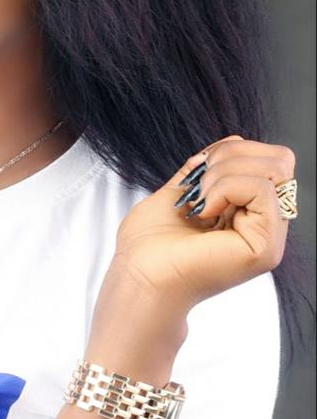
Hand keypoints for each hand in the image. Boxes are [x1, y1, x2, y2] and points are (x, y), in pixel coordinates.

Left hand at [109, 135, 294, 312]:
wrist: (139, 277)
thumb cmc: (148, 246)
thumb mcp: (179, 191)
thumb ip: (206, 169)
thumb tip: (232, 142)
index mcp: (247, 212)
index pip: (267, 159)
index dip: (232, 150)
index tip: (197, 171)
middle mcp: (263, 224)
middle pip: (280, 160)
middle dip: (232, 156)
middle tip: (199, 184)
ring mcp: (268, 237)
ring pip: (274, 170)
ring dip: (223, 173)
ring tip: (198, 200)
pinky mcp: (265, 247)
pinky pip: (262, 190)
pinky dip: (225, 188)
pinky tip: (204, 212)